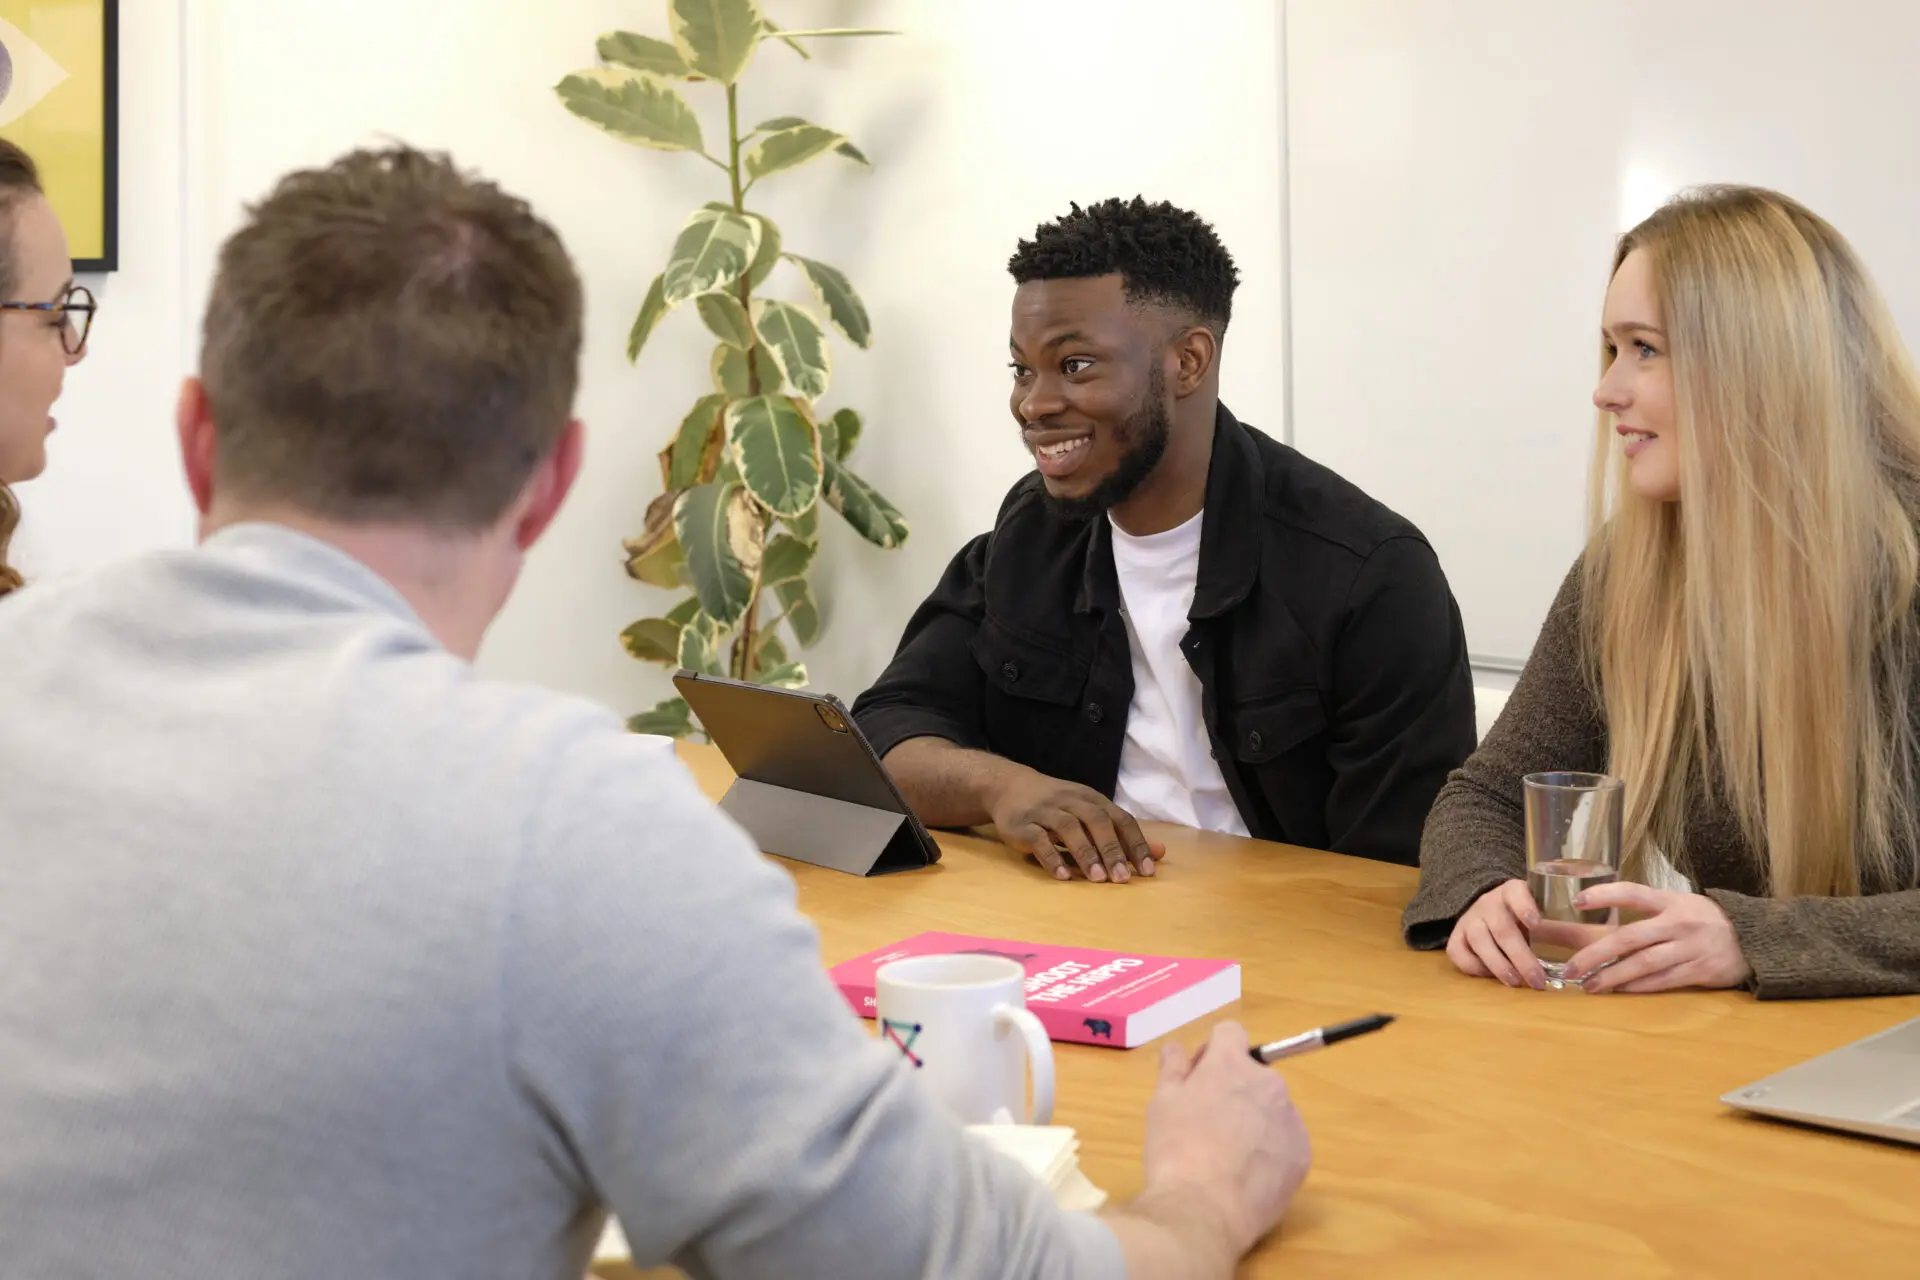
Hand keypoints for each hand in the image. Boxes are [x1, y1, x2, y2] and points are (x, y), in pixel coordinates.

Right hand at [982, 762, 1163, 882]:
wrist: (1009, 786)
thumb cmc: (1057, 805)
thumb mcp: (1090, 812)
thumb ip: (1122, 834)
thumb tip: (1159, 853)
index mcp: (1092, 799)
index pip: (1120, 819)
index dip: (1135, 843)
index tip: (1147, 870)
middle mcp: (1071, 801)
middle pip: (1096, 821)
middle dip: (1112, 850)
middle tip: (1123, 879)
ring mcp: (1045, 811)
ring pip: (1068, 828)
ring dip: (1085, 854)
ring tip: (1098, 880)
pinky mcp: (1022, 824)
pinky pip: (1038, 840)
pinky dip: (1051, 858)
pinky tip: (1063, 876)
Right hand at [1140, 1022, 1310, 1259]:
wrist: (1204, 1210)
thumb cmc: (1176, 1150)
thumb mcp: (1161, 1103)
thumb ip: (1172, 1068)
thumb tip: (1176, 1047)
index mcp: (1231, 1064)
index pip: (1230, 1033)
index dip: (1212, 1051)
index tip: (1198, 1076)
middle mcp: (1269, 1083)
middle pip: (1253, 1073)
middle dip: (1234, 1088)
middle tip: (1208, 1121)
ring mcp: (1291, 1119)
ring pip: (1272, 1108)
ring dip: (1254, 1119)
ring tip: (1228, 1155)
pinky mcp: (1302, 1155)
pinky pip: (1286, 1140)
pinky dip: (1270, 1150)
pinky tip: (1247, 1174)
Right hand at [1445, 879, 1546, 989]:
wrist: (1489, 908)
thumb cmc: (1522, 916)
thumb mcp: (1538, 911)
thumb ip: (1554, 928)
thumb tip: (1578, 961)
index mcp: (1512, 892)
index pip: (1516, 893)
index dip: (1525, 907)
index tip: (1537, 923)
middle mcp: (1488, 903)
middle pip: (1502, 928)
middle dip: (1521, 957)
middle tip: (1537, 980)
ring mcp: (1469, 918)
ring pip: (1480, 941)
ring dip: (1498, 964)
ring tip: (1515, 982)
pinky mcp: (1456, 934)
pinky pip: (1457, 951)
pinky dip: (1473, 967)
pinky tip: (1490, 976)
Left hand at [1561, 883, 1752, 992]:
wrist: (1756, 938)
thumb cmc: (1706, 920)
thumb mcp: (1680, 904)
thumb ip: (1648, 911)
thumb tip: (1602, 921)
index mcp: (1670, 901)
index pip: (1632, 893)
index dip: (1605, 895)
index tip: (1578, 902)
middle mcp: (1678, 922)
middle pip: (1629, 937)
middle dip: (1596, 954)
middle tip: (1570, 968)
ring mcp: (1690, 947)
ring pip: (1644, 963)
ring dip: (1613, 977)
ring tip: (1589, 985)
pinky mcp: (1701, 970)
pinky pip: (1663, 981)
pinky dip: (1639, 987)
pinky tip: (1620, 991)